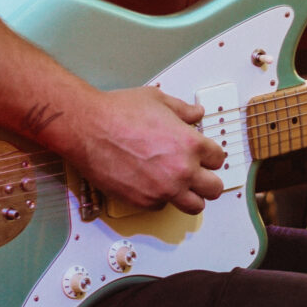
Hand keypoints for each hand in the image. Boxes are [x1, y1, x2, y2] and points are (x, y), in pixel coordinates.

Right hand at [66, 86, 226, 212]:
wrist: (87, 128)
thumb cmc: (117, 112)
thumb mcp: (157, 100)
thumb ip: (183, 109)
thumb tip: (196, 113)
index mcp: (190, 144)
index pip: (219, 158)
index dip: (211, 155)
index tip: (204, 155)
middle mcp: (181, 171)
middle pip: (214, 188)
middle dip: (208, 180)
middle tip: (198, 174)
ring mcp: (163, 190)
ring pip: (194, 206)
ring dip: (190, 196)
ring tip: (180, 185)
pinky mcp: (143, 202)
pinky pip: (162, 206)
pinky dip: (160, 197)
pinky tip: (151, 183)